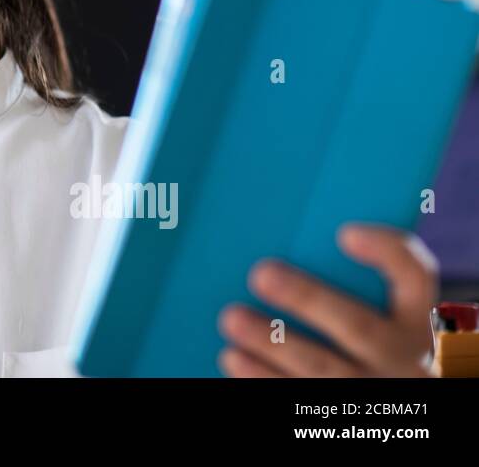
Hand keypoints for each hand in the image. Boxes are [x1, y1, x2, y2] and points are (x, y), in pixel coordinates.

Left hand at [217, 224, 438, 376]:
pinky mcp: (341, 412)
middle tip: (261, 274)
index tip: (346, 233)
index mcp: (413, 318)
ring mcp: (374, 389)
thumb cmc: (362, 339)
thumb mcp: (375, 312)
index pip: (415, 276)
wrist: (380, 393)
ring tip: (232, 319)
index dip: (387, 252)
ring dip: (274, 344)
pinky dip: (263, 377)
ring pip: (324, 368)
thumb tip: (282, 238)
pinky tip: (233, 358)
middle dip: (308, 298)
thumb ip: (345, 279)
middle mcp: (401, 356)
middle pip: (358, 325)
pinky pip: (300, 396)